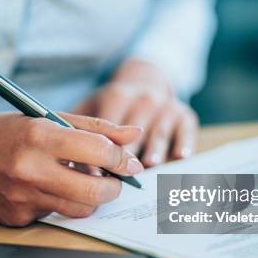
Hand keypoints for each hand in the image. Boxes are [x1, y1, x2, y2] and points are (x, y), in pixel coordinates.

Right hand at [0, 112, 143, 225]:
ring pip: (79, 210)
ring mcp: (22, 198)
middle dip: (114, 188)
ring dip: (89, 198)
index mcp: (39, 136)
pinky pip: (53, 215)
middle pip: (95, 192)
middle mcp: (30, 170)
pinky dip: (57, 202)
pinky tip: (42, 188)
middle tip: (114, 180)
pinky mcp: (15, 219)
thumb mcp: (45, 118)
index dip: (123, 159)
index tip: (131, 163)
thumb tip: (134, 136)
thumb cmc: (2, 131)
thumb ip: (93, 128)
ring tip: (80, 181)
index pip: (99, 152)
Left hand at [74, 58, 197, 166]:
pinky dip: (185, 142)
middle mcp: (143, 99)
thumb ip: (80, 132)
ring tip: (150, 164)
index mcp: (117, 96)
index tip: (95, 171)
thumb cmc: (111, 104)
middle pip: (136, 132)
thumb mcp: (92, 106)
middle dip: (127, 155)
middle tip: (121, 176)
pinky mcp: (184, 114)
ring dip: (155, 148)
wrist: (145, 81)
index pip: (109, 126)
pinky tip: (180, 156)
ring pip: (160, 131)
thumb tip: (71, 165)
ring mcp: (165, 106)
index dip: (102, 150)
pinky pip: (186, 129)